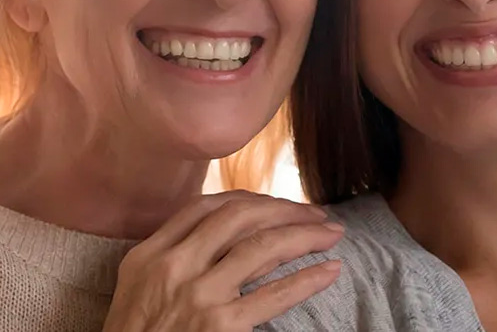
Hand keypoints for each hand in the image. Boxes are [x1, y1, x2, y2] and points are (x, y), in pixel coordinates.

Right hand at [103, 190, 342, 331]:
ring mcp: (197, 295)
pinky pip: (274, 295)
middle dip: (285, 209)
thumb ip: (179, 254)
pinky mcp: (219, 326)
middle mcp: (173, 266)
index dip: (251, 198)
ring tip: (333, 234)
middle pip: (241, 216)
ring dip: (306, 236)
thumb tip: (240, 232)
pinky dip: (308, 279)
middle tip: (316, 215)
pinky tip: (329, 270)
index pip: (208, 206)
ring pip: (263, 246)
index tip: (278, 203)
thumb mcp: (142, 287)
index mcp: (150, 253)